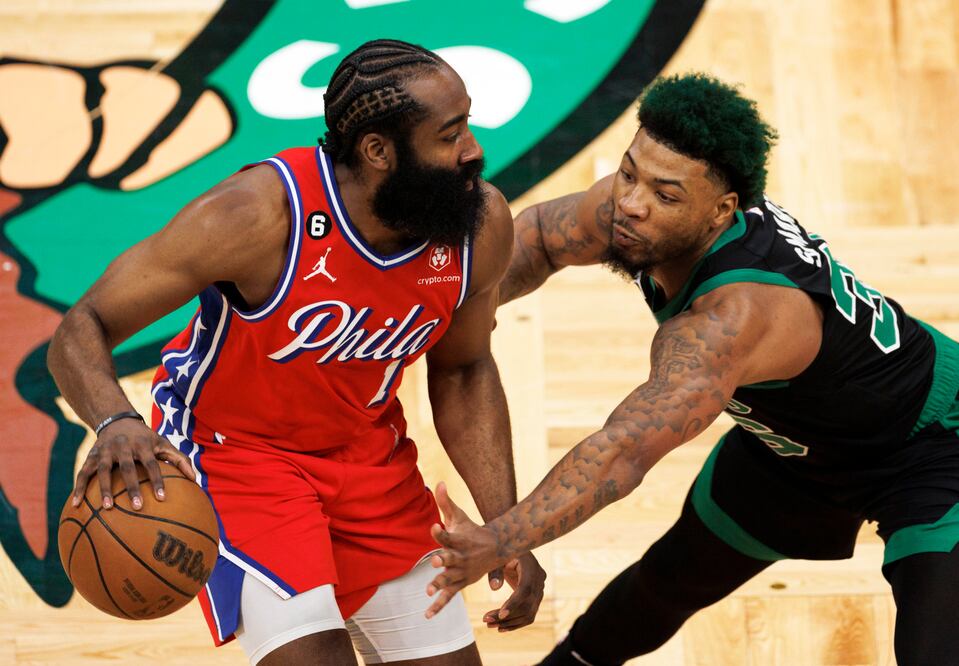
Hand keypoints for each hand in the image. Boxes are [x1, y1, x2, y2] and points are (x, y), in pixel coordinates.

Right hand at [71, 418, 194, 510]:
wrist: (117, 420)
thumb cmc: (146, 438)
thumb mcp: (163, 443)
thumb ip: (180, 460)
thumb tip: (196, 480)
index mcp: (143, 445)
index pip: (152, 464)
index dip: (157, 480)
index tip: (162, 498)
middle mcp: (123, 447)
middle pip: (128, 469)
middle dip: (132, 488)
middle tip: (137, 507)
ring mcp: (105, 451)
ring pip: (103, 471)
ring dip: (104, 489)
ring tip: (106, 508)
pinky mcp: (90, 456)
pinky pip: (82, 473)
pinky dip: (78, 488)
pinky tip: (75, 505)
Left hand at [425, 482, 501, 618]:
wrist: (494, 549)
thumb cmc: (472, 530)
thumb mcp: (460, 515)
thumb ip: (446, 502)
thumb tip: (439, 482)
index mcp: (459, 540)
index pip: (448, 535)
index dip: (440, 532)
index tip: (434, 526)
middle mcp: (460, 557)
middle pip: (451, 559)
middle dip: (443, 560)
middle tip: (436, 561)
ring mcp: (461, 572)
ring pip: (449, 579)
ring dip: (440, 583)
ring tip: (429, 589)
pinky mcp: (460, 584)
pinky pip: (448, 597)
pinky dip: (438, 606)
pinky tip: (427, 615)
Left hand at [483, 552, 545, 631]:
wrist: (514, 550)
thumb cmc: (502, 552)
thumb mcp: (496, 558)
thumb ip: (495, 571)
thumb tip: (494, 588)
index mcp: (531, 565)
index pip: (526, 588)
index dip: (514, 603)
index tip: (501, 615)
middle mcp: (539, 578)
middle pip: (527, 604)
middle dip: (507, 616)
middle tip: (486, 621)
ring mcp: (540, 588)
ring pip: (529, 612)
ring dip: (510, 622)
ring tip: (490, 625)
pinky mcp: (536, 596)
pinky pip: (529, 613)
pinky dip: (516, 622)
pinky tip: (501, 627)